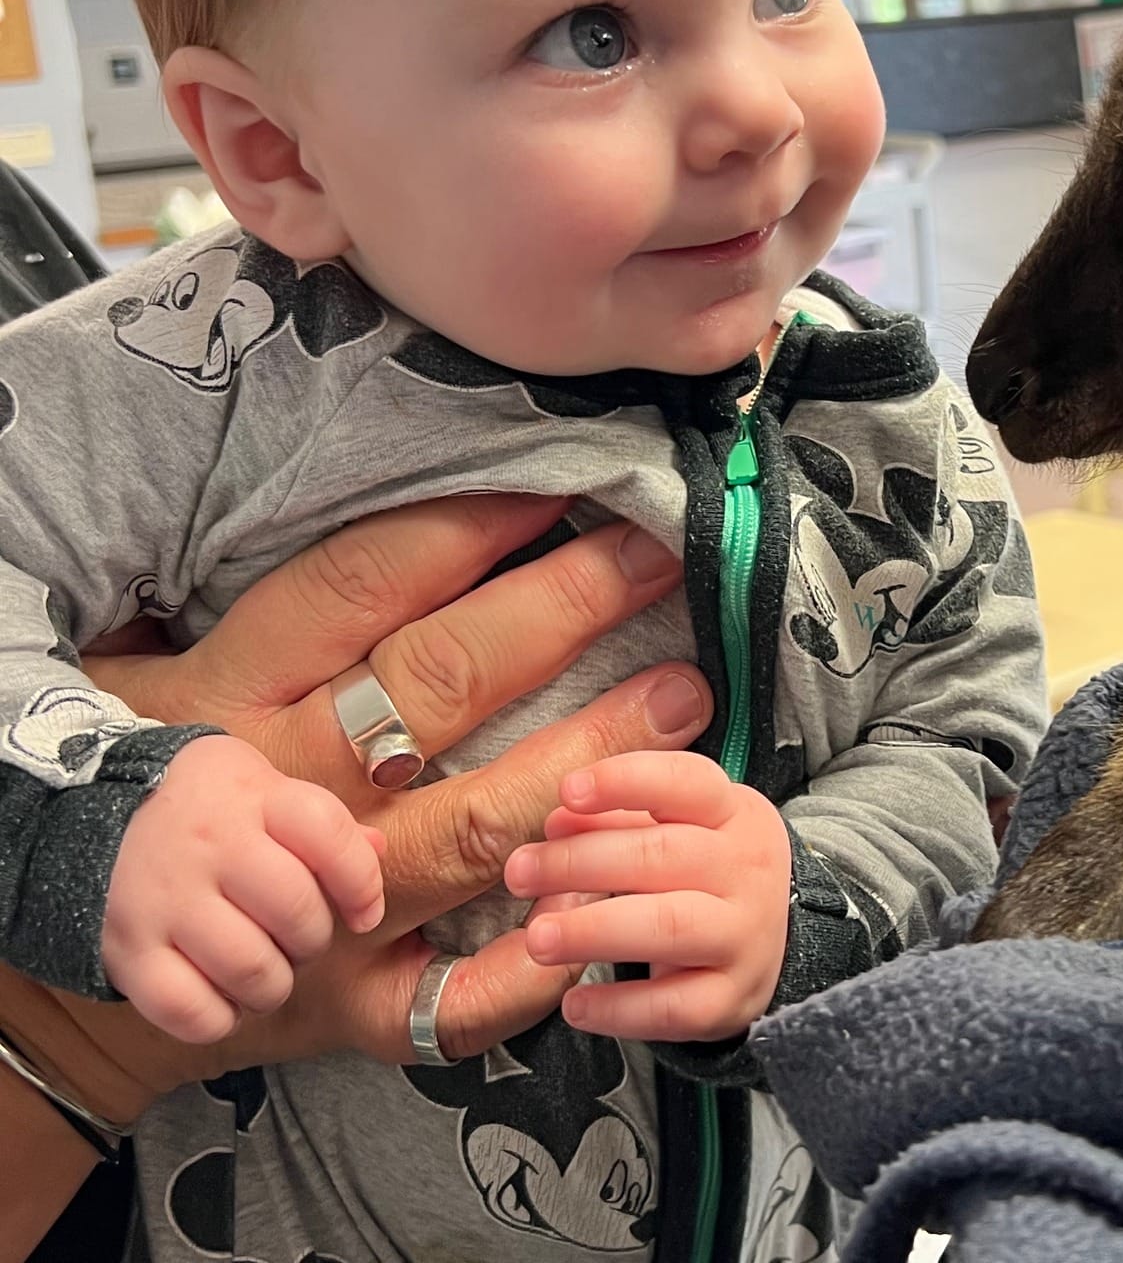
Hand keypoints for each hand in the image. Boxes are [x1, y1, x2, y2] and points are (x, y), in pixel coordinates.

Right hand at [16, 492, 709, 1126]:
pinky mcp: (351, 1004)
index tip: (561, 485)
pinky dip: (539, 954)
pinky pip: (459, 990)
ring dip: (586, 760)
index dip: (465, 530)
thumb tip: (361, 485)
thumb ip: (259, 606)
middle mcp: (290, 789)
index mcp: (241, 693)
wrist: (75, 973)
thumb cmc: (148, 789)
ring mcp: (324, 902)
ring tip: (681, 703)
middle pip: (439, 684)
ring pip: (473, 822)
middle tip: (654, 559)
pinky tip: (613, 899)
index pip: (363, 588)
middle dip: (559, 612)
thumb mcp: (159, 677)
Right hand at [102, 735, 384, 1043]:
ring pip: (250, 968)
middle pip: (296, 911)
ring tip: (268, 973)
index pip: (327, 835)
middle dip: (314, 940)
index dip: (362, 882)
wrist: (93, 808)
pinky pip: (188, 1011)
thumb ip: (321, 822)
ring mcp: (164, 901)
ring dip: (274, 985)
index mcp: (254, 798)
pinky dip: (219, 1018)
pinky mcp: (128, 952)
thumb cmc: (204, 804)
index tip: (364, 911)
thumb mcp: (264, 787)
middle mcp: (209, 846)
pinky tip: (224, 1000)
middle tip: (302, 941)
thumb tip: (378, 852)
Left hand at [504, 752, 792, 1042]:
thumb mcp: (666, 829)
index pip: (686, 783)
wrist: (753, 943)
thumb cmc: (693, 871)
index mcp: (732, 811)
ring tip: (537, 938)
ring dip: (596, 931)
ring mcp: (746, 936)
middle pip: (665, 856)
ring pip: (670, 927)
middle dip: (583, 862)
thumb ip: (612, 818)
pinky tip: (573, 1004)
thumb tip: (557, 817)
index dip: (627, 782)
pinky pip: (672, 1007)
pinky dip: (619, 1008)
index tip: (567, 790)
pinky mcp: (732, 999)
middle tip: (518, 871)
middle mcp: (748, 868)